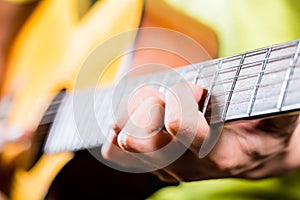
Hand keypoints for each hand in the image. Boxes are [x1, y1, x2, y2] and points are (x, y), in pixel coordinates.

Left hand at [102, 82, 299, 181]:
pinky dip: (119, 133)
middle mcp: (188, 167)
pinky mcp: (156, 166)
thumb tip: (291, 90)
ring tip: (149, 102)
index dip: (182, 101)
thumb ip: (281, 107)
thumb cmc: (261, 136)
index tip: (196, 88)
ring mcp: (168, 169)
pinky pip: (120, 155)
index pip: (185, 131)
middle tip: (162, 95)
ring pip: (127, 147)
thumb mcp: (278, 123)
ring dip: (129, 117)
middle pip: (144, 141)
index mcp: (219, 156)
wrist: (246, 159)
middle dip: (146, 109)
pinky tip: (130, 121)